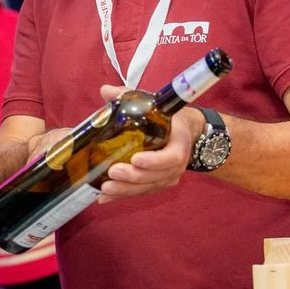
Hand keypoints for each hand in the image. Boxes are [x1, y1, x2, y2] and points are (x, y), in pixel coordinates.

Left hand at [95, 86, 201, 202]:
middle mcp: (175, 166)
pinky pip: (140, 192)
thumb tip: (105, 91)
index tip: (136, 159)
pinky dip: (122, 196)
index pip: (171, 158)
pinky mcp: (157, 185)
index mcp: (179, 145)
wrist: (185, 133)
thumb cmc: (167, 118)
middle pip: (155, 177)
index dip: (154, 161)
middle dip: (133, 177)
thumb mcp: (154, 105)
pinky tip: (104, 198)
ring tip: (105, 188)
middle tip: (112, 172)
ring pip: (147, 188)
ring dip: (125, 190)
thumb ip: (129, 97)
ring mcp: (167, 178)